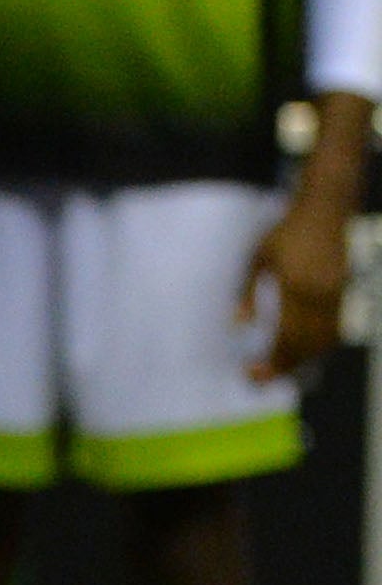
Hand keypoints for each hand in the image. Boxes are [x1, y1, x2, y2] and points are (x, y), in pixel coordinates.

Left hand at [243, 184, 353, 381]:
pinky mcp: (347, 291)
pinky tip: (303, 349)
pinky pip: (336, 328)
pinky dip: (320, 344)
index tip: (253, 373)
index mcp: (297, 289)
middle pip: (306, 345)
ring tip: (279, 367)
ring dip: (303, 359)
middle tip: (261, 378)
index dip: (272, 361)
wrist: (327, 207)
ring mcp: (339, 294)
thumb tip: (237, 324)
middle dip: (284, 367)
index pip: (286, 338)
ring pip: (325, 340)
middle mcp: (322, 296)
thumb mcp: (259, 257)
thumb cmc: (288, 230)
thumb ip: (247, 292)